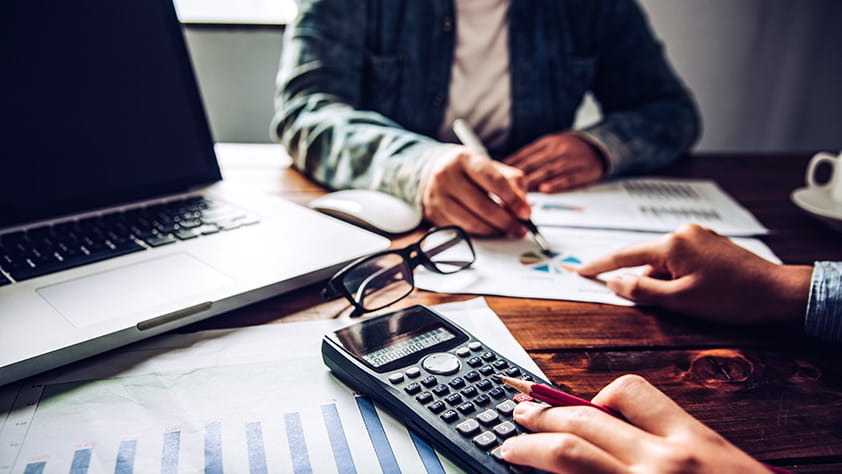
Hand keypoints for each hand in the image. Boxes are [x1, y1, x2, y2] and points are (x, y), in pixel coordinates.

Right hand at [422, 146, 529, 235]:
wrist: (437, 172)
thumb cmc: (469, 171)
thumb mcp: (492, 168)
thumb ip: (512, 183)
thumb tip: (523, 207)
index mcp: (465, 159)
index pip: (493, 181)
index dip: (513, 200)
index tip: (525, 213)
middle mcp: (447, 175)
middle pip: (482, 205)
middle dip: (506, 221)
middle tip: (519, 227)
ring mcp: (438, 195)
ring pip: (471, 222)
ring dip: (494, 230)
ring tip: (507, 230)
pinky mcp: (434, 213)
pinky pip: (462, 230)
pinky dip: (480, 233)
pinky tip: (490, 230)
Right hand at [501, 374, 769, 473]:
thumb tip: (563, 468)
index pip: (566, 460)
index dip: (527, 451)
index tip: (508, 451)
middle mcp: (658, 465)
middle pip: (578, 426)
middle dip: (537, 422)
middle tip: (515, 422)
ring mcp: (682, 442)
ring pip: (612, 397)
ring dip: (575, 401)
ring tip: (553, 407)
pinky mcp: (701, 431)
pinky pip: (647, 396)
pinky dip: (615, 396)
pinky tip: (605, 410)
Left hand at [504, 131, 604, 192]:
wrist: (601, 146)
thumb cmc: (571, 149)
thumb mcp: (552, 145)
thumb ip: (532, 156)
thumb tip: (508, 168)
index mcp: (548, 142)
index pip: (525, 154)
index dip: (511, 165)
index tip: (498, 175)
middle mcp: (558, 149)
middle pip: (534, 163)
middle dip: (518, 177)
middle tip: (504, 188)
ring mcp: (571, 160)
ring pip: (548, 172)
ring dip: (532, 182)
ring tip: (519, 193)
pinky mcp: (583, 171)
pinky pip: (567, 179)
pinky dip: (555, 184)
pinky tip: (544, 190)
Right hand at [576, 224, 811, 323]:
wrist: (778, 292)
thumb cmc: (731, 298)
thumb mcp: (679, 301)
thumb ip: (641, 290)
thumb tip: (614, 281)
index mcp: (671, 244)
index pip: (623, 254)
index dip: (599, 265)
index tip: (579, 270)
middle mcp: (682, 232)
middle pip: (644, 257)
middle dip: (637, 278)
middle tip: (640, 298)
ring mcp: (697, 235)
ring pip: (663, 259)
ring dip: (661, 280)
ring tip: (682, 302)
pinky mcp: (709, 242)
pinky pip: (679, 258)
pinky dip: (674, 274)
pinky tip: (688, 292)